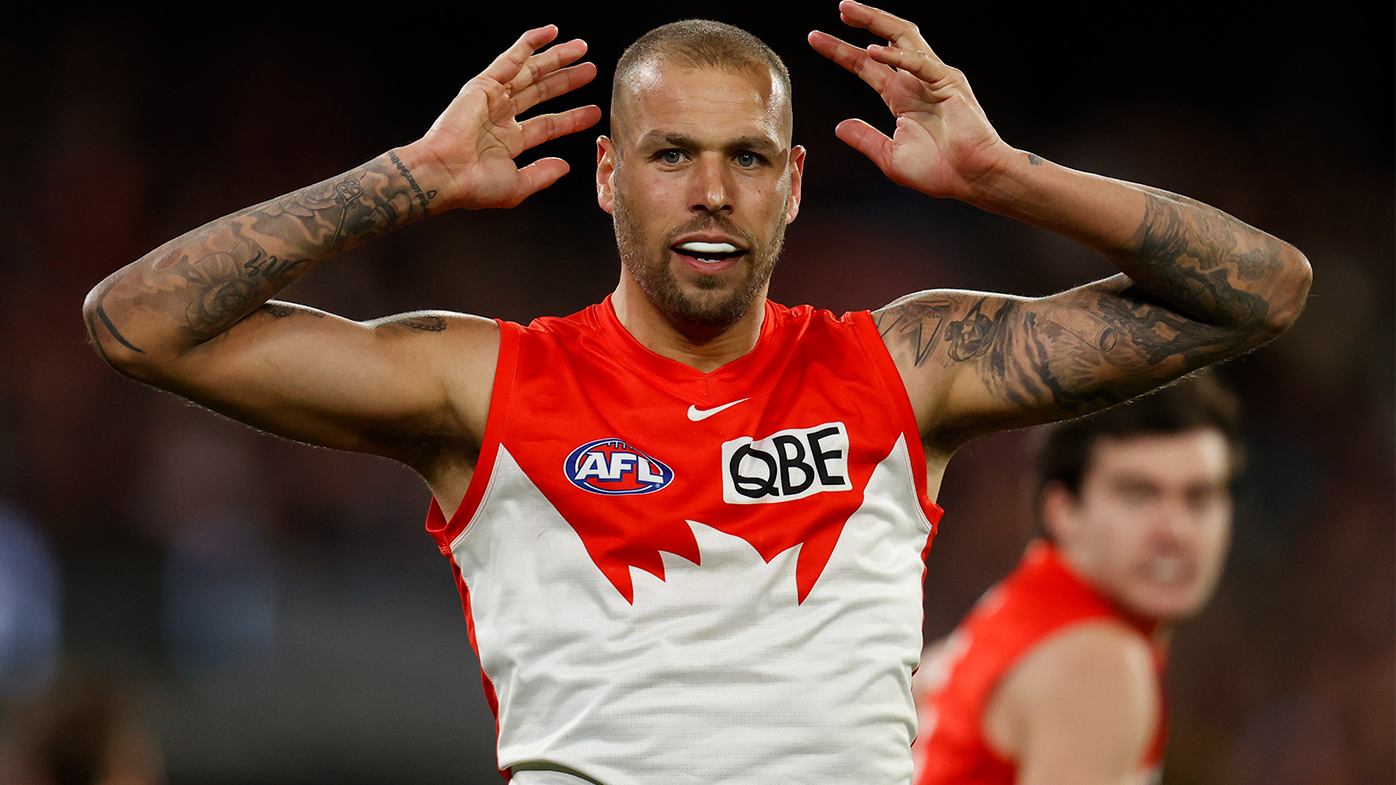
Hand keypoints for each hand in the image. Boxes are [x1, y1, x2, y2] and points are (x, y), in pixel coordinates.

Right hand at [414, 26, 602, 209]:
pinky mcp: (483, 85)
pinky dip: (529, 43)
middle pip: (542, 92)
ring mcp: (492, 99)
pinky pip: (511, 59)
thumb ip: (542, 175)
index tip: (594, 112)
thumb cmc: (474, 186)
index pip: (548, 125)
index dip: (572, 118)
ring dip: (555, 58)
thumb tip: (564, 166)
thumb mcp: (517, 185)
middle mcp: (501, 117)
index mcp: (508, 141)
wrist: (446, 174)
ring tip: (581, 49)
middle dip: (566, 80)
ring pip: (530, 72)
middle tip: (591, 70)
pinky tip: (550, 33)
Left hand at [809, 1, 1014, 199]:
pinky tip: (874, 50)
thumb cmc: (939, 171)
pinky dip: (899, 56)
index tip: (816, 39)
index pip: (867, 66)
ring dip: (877, 22)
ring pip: (904, 38)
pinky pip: (922, 63)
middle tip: (841, 8)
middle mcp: (916, 81)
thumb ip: (865, 139)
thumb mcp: (890, 156)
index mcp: (902, 97)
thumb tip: (839, 127)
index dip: (841, 51)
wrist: (973, 179)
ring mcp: (934, 78)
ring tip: (850, 11)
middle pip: (886, 40)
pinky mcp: (950, 84)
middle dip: (863, 21)